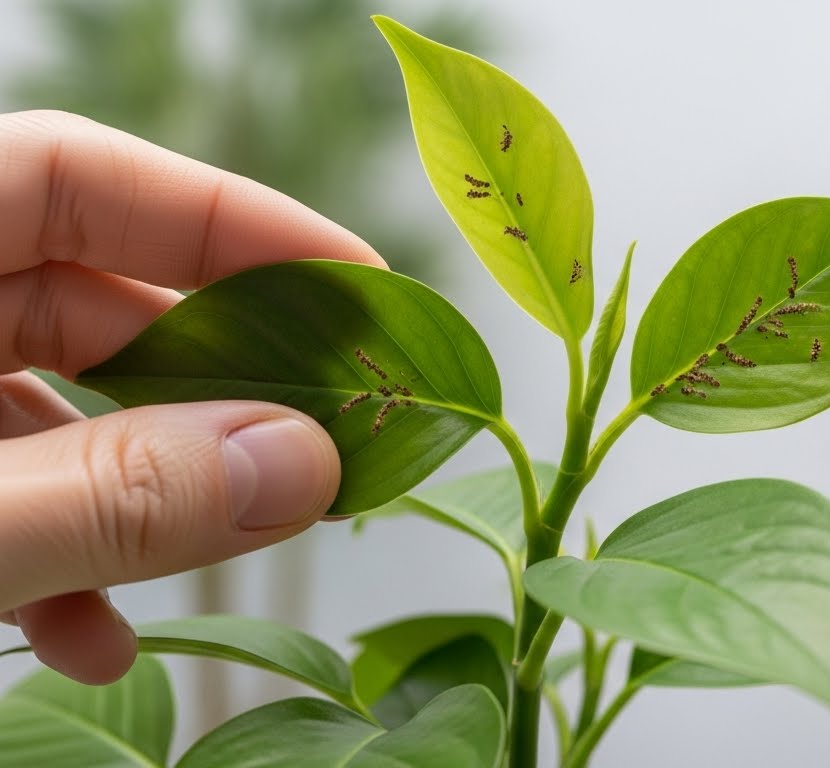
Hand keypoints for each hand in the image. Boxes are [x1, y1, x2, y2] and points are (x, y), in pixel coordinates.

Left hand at [0, 111, 386, 683]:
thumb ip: (112, 497)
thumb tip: (304, 465)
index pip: (72, 174)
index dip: (225, 219)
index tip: (360, 284)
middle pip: (80, 295)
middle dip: (208, 382)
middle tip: (319, 440)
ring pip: (46, 406)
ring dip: (140, 490)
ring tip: (219, 555)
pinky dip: (54, 556)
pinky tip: (89, 634)